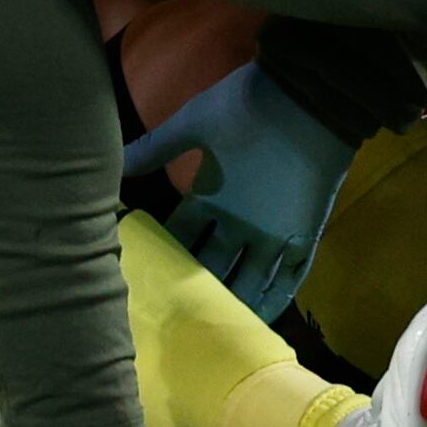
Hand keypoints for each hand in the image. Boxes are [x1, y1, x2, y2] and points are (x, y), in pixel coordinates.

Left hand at [121, 64, 354, 322]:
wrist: (311, 99)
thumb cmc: (248, 107)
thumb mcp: (193, 121)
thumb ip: (154, 147)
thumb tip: (115, 164)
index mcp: (210, 200)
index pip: (179, 240)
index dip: (162, 257)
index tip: (145, 277)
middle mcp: (242, 228)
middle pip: (213, 269)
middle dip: (194, 290)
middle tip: (174, 314)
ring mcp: (278, 236)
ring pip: (252, 283)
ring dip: (234, 302)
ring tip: (216, 327)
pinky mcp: (307, 234)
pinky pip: (291, 277)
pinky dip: (277, 296)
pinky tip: (265, 311)